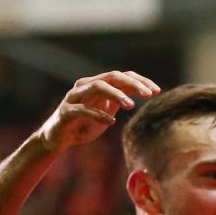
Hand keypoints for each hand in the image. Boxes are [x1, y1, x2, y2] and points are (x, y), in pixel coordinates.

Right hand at [36, 71, 159, 153]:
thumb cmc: (86, 124)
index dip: (139, 81)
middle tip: (148, 94)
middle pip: (111, 76)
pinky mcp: (66, 112)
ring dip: (116, 94)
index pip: (121, 76)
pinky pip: (82, 109)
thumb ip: (121, 100)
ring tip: (131, 106)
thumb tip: (145, 91)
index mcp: (97, 85)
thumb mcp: (108, 110)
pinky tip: (111, 121)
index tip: (157, 91)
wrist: (59, 138)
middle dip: (131, 83)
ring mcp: (74, 97)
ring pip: (97, 87)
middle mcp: (85, 86)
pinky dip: (98, 114)